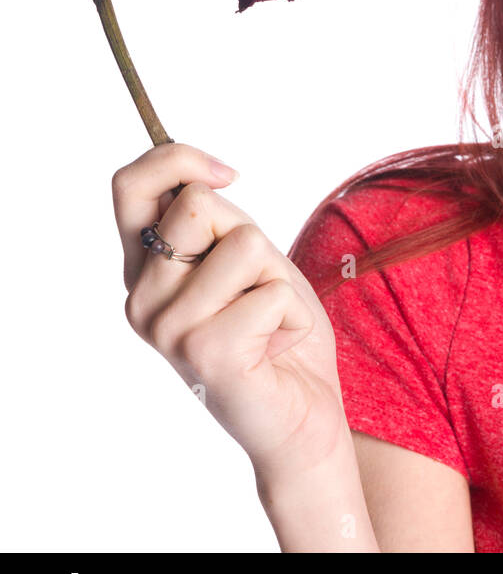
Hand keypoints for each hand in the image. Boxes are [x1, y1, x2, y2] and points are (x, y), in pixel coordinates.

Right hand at [113, 142, 348, 480]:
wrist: (301, 414)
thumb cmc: (277, 331)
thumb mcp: (247, 258)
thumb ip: (216, 222)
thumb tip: (200, 176)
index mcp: (143, 270)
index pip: (130, 186)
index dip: (179, 159)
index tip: (228, 173)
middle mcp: (140, 299)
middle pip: (197, 205)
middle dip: (251, 234)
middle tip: (258, 287)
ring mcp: (167, 329)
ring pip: (245, 243)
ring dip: (278, 276)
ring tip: (268, 319)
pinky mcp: (205, 353)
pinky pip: (273, 290)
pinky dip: (293, 313)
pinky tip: (275, 347)